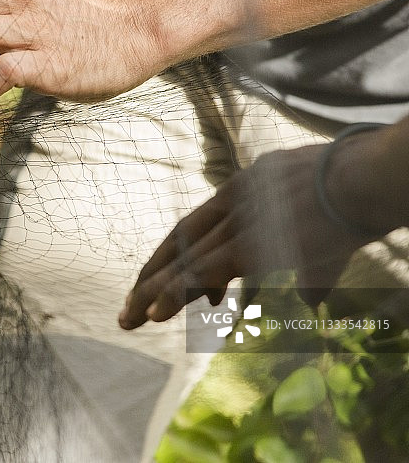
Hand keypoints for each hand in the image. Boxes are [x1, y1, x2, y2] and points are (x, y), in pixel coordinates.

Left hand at [118, 144, 380, 329]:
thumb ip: (307, 264)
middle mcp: (232, 203)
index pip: (197, 225)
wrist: (368, 178)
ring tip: (129, 317)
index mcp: (244, 188)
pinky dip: (174, 293)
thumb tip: (309, 302)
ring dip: (153, 292)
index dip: (177, 255)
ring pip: (184, 261)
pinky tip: (154, 314)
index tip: (162, 283)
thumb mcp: (319, 219)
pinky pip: (201, 273)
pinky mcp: (247, 246)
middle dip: (154, 275)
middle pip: (181, 242)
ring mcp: (237, 224)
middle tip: (130, 303)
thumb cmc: (359, 192)